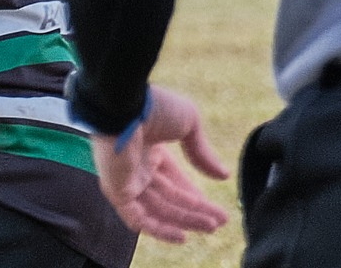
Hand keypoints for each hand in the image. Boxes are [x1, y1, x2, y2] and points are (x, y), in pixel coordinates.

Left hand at [90, 85, 228, 242]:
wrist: (123, 103)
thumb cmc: (154, 107)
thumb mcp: (189, 123)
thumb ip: (202, 152)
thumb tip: (223, 175)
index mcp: (150, 150)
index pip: (175, 182)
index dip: (196, 197)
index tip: (218, 210)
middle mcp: (137, 167)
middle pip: (169, 198)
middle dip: (195, 212)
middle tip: (219, 223)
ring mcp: (125, 179)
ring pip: (157, 209)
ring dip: (184, 220)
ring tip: (210, 227)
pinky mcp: (116, 190)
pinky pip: (137, 218)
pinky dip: (158, 229)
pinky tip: (181, 236)